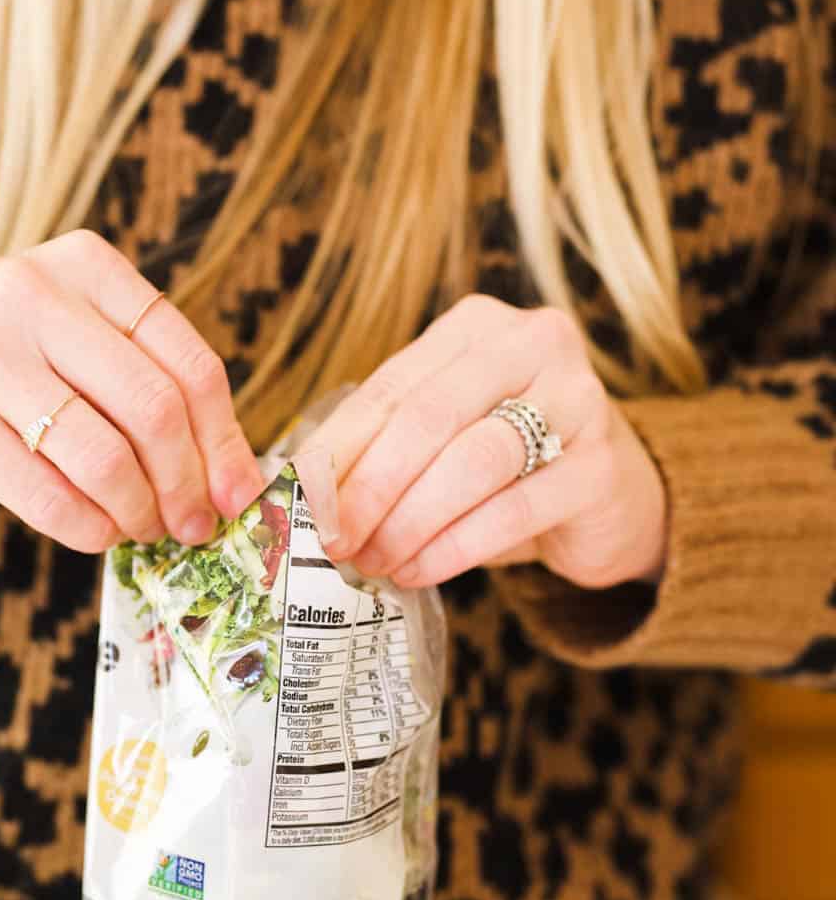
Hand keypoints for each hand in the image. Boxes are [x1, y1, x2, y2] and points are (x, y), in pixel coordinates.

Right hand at [0, 230, 263, 553]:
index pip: (188, 361)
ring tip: (143, 527)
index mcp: (85, 265)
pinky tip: (99, 533)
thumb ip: (146, 378)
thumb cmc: (2, 355)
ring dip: (139, 511)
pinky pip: (50, 496)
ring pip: (106, 459)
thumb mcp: (72, 327)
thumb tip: (234, 476)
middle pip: (155, 410)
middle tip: (194, 525)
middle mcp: (34, 298)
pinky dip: (90, 528)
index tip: (240, 494)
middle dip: (187, 484)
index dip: (225, 440)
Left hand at [298, 294, 668, 590]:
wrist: (608, 499)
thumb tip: (291, 492)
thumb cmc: (504, 468)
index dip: (337, 450)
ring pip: (473, 461)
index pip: (389, 389)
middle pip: (429, 418)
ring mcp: (578, 400)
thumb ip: (377, 450)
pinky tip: (419, 571)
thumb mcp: (438, 443)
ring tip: (373, 561)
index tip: (297, 503)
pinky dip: (455, 547)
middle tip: (334, 541)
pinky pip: (515, 510)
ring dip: (411, 520)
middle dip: (370, 487)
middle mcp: (533, 345)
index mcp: (476, 327)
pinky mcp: (601, 468)